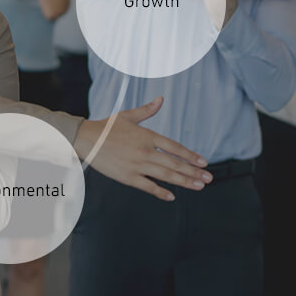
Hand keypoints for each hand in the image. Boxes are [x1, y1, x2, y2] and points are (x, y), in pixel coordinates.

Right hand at [74, 96, 211, 201]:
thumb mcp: (128, 115)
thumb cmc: (106, 127)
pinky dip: (160, 192)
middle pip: (174, 163)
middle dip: (193, 172)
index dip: (190, 156)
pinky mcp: (127, 177)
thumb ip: (147, 110)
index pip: (174, 147)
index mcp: (147, 136)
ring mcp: (137, 165)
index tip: (203, 162)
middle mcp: (145, 151)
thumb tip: (161, 99)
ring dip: (184, 181)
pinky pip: (148, 186)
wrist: (86, 139)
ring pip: (165, 175)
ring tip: (199, 186)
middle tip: (208, 178)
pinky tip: (172, 196)